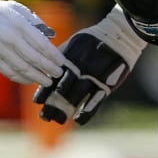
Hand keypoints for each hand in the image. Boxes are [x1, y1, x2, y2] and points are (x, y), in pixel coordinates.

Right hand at [0, 0, 65, 84]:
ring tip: (48, 81)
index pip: (42, 44)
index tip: (62, 62)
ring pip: (22, 68)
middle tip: (58, 73)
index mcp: (18, 25)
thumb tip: (51, 35)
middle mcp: (9, 38)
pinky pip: (8, 72)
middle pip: (34, 58)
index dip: (54, 55)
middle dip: (49, 68)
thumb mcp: (18, 9)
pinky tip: (30, 80)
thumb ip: (36, 22)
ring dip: (37, 77)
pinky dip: (21, 78)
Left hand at [33, 5, 148, 124]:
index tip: (38, 102)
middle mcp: (79, 70)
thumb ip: (61, 58)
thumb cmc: (94, 40)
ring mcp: (93, 78)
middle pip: (61, 92)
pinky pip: (95, 102)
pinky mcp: (107, 85)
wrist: (119, 37)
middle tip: (45, 117)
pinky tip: (79, 120)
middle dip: (52, 105)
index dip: (44, 92)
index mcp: (69, 60)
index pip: (52, 79)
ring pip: (76, 99)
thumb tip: (46, 68)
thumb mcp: (74, 44)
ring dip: (65, 111)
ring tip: (58, 120)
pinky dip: (86, 113)